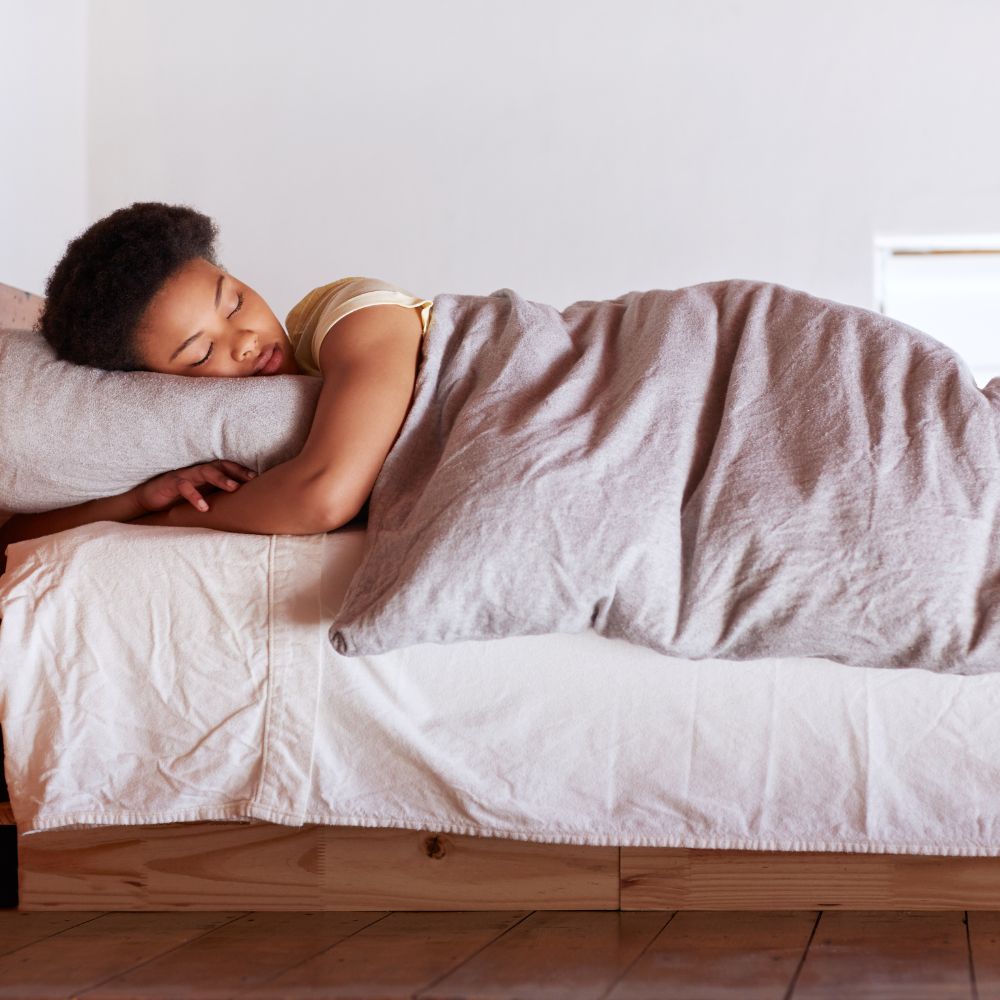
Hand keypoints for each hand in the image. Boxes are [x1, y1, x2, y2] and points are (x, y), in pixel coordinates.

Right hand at [132, 460, 257, 513]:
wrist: (147, 501)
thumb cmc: (177, 500)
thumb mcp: (200, 498)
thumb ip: (216, 499)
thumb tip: (240, 509)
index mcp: (205, 474)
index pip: (227, 467)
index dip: (242, 470)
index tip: (258, 478)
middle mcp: (196, 472)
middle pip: (220, 466)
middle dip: (237, 472)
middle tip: (252, 480)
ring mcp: (184, 475)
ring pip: (204, 472)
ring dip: (221, 479)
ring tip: (234, 489)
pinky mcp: (170, 483)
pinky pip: (184, 486)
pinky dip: (195, 496)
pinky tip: (204, 507)